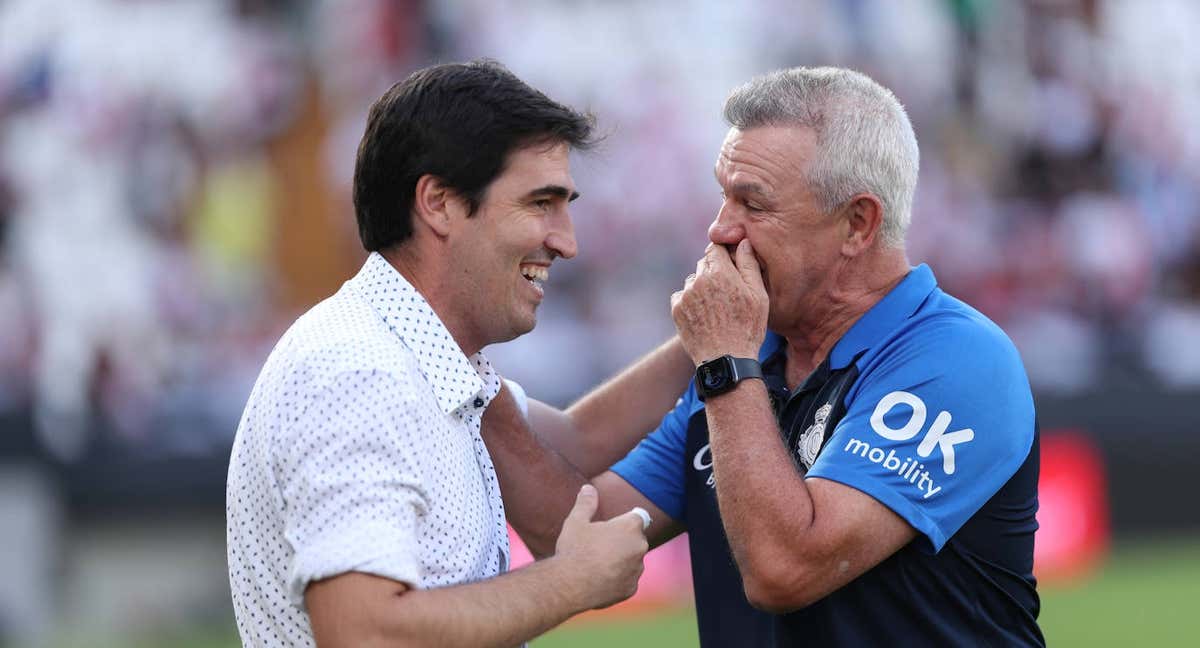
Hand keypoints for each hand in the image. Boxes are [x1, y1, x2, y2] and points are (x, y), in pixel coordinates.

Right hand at [553, 484, 648, 609]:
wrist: (570, 586)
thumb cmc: (574, 550)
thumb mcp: (576, 522)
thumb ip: (586, 503)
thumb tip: (588, 488)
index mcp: (629, 527)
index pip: (638, 516)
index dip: (626, 520)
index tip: (615, 525)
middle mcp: (639, 547)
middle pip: (635, 539)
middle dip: (623, 541)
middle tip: (599, 545)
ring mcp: (637, 569)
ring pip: (633, 561)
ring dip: (622, 561)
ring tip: (597, 564)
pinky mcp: (632, 589)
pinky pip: (627, 580)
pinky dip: (618, 580)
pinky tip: (599, 580)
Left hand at [671, 240, 768, 364]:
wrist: (726, 360)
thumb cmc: (748, 328)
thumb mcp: (758, 295)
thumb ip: (749, 264)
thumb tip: (743, 242)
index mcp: (720, 272)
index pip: (715, 248)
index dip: (724, 255)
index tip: (731, 266)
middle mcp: (698, 280)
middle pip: (704, 264)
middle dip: (715, 272)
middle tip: (728, 292)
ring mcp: (685, 295)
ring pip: (693, 281)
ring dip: (702, 287)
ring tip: (717, 308)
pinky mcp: (676, 310)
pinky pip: (683, 297)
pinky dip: (691, 302)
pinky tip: (705, 316)